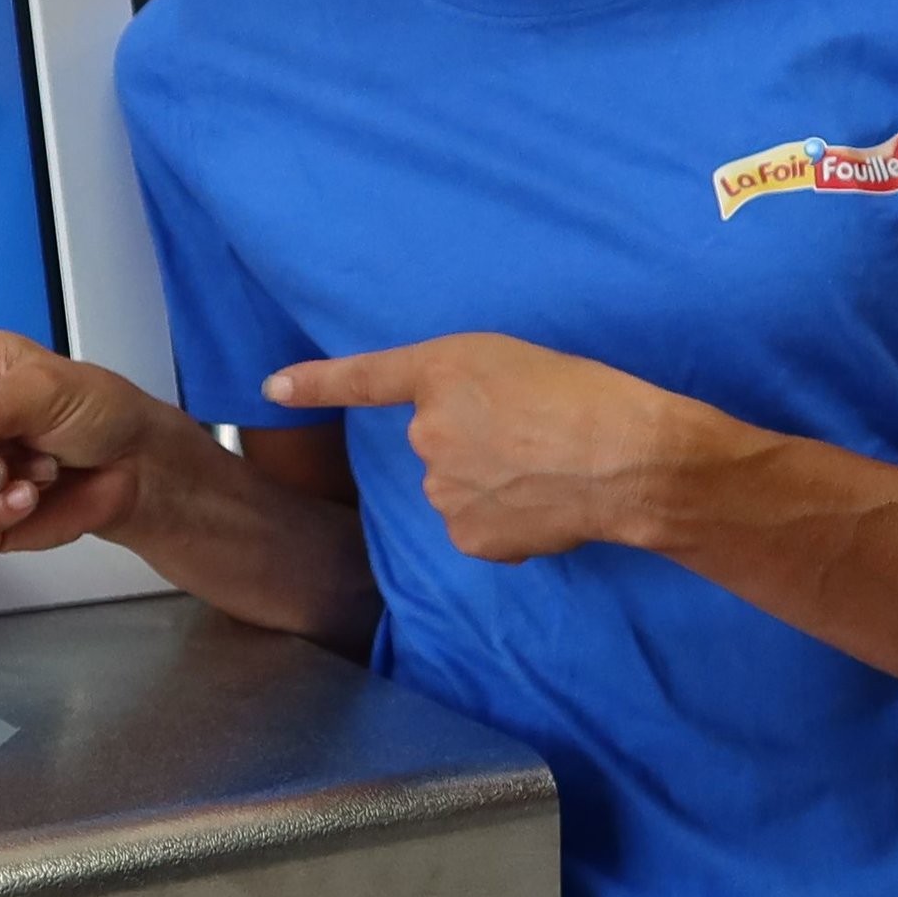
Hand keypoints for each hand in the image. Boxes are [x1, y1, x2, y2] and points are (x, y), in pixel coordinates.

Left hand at [261, 333, 710, 562]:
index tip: (272, 389)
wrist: (625, 457)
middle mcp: (428, 430)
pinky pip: (479, 530)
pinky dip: (508, 523)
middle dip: (473, 445)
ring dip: (491, 486)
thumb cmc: (587, 395)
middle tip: (532, 436)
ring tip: (548, 470)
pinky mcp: (467, 537)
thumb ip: (464, 389)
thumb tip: (449, 439)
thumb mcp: (517, 360)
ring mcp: (442, 489)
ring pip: (457, 490)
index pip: (363, 377)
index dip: (315, 382)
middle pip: (436, 444)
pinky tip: (545, 504)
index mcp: (441, 371)